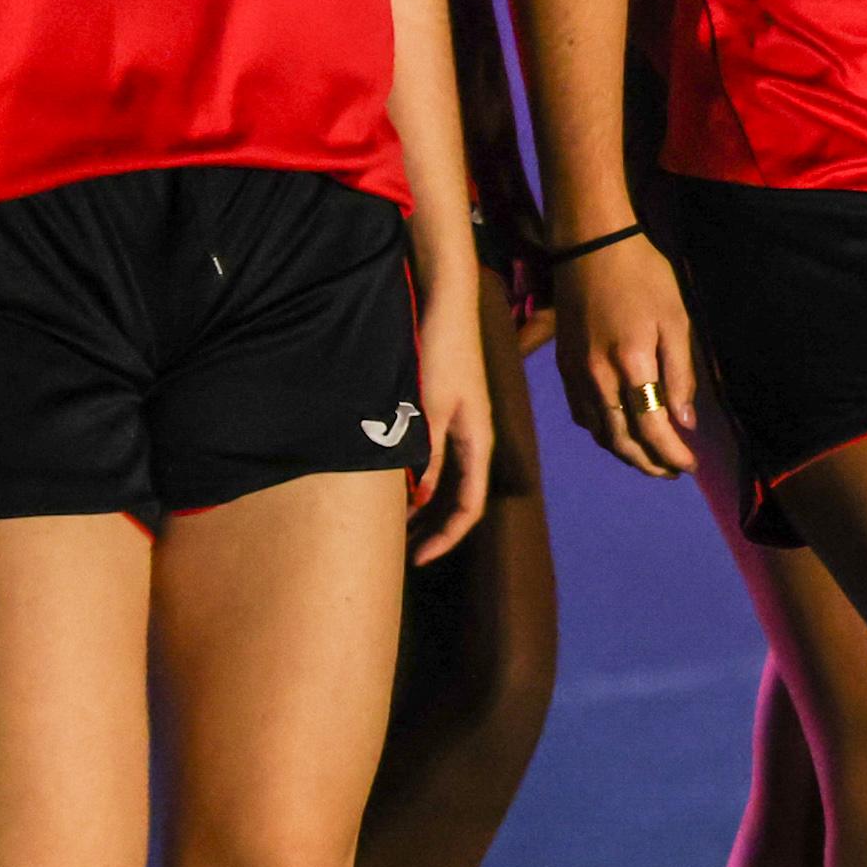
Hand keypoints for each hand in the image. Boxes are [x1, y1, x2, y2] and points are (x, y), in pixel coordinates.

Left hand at [404, 270, 495, 563]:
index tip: (417, 561)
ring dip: (421, 505)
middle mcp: (472, 439)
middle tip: (399, 552)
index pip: (468, 507)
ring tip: (391, 524)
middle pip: (458, 498)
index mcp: (477, 443)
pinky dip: (414, 478)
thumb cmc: (439, 355)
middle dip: (432, 529)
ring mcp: (459, 424)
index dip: (445, 538)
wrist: (445, 304)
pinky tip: (390, 479)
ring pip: (444, 480)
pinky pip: (432, 459)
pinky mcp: (443, 410)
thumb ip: (424, 456)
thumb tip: (417, 500)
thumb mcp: (427, 410)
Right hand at [556, 232, 702, 478]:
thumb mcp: (676, 321)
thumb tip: (684, 423)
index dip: (671, 453)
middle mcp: (598, 377)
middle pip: (621, 440)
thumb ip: (680, 375)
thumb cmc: (644, 276)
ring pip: (598, 431)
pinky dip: (602, 432)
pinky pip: (582, 414)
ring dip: (624, 453)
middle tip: (671, 472)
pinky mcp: (564, 366)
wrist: (591, 247)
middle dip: (647, 463)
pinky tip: (619, 433)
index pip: (652, 428)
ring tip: (649, 460)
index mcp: (631, 364)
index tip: (690, 465)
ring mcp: (576, 374)